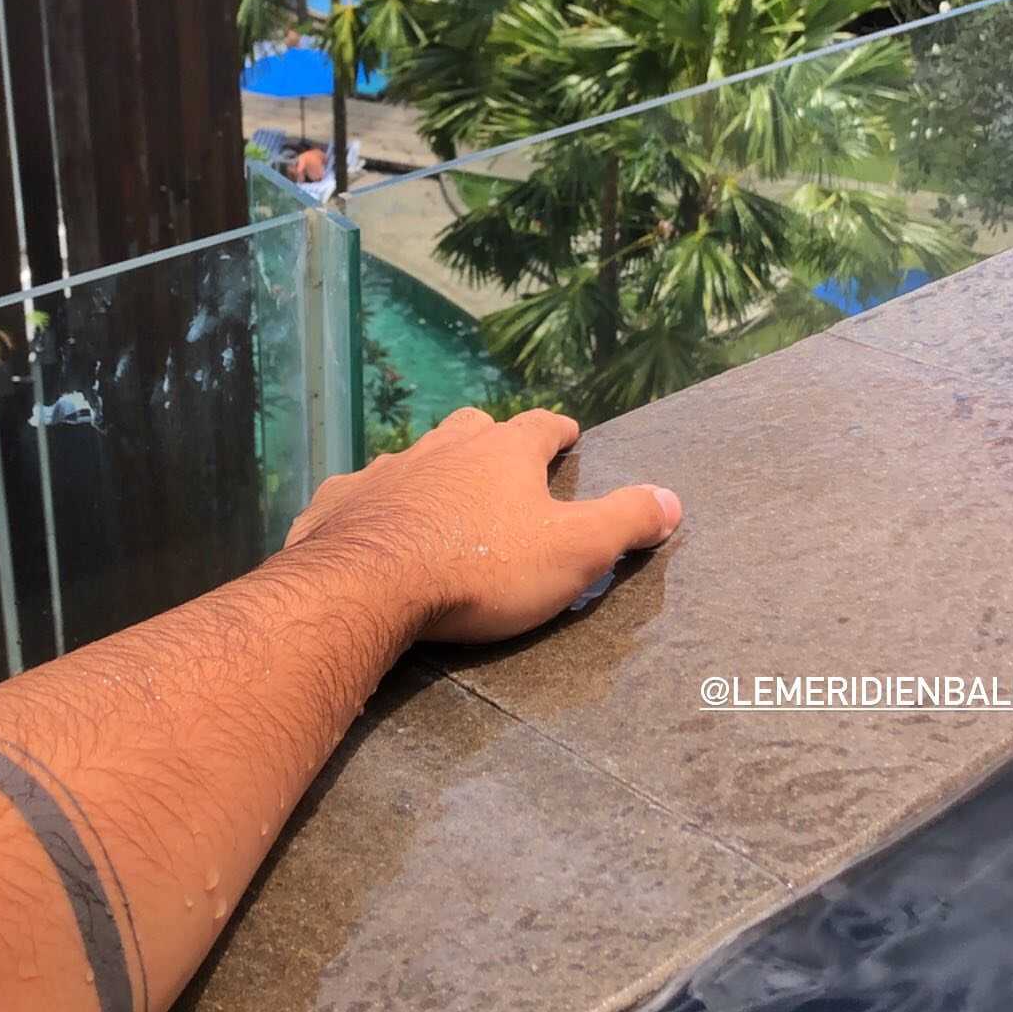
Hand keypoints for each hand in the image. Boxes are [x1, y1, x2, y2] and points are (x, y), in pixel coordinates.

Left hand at [284, 405, 681, 643]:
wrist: (367, 585)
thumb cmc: (482, 568)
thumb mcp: (574, 552)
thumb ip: (624, 522)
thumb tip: (673, 499)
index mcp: (503, 452)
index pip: (541, 426)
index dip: (558, 431)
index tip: (569, 434)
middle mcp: (443, 447)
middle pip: (473, 428)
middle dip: (492, 440)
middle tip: (503, 460)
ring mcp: (385, 471)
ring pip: (415, 456)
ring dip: (432, 470)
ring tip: (440, 495)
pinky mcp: (339, 502)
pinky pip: (360, 493)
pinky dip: (372, 502)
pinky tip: (368, 520)